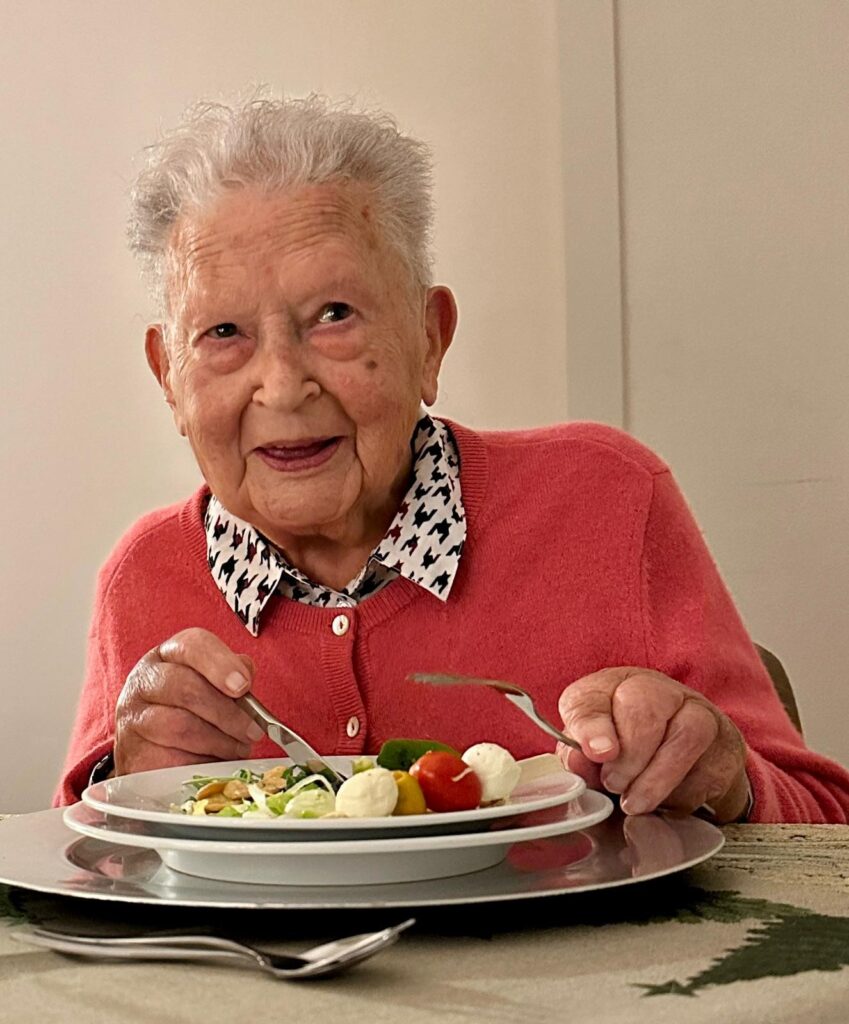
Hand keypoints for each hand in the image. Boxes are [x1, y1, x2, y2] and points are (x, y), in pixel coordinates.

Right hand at [114, 627, 263, 774]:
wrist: (149, 748)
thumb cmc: (191, 710)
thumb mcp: (213, 685)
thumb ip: (233, 675)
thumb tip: (245, 674)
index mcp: (168, 656)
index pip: (192, 646)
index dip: (220, 664)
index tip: (242, 686)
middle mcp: (144, 681)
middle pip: (186, 688)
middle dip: (227, 713)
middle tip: (252, 731)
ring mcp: (133, 718)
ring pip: (180, 726)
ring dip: (218, 741)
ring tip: (237, 749)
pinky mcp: (132, 754)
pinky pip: (171, 760)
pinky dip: (200, 764)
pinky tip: (213, 763)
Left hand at [557, 667, 748, 822]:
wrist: (689, 770)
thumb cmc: (630, 759)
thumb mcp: (596, 759)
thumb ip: (582, 761)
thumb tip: (578, 761)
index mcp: (610, 689)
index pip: (592, 697)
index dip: (590, 725)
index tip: (596, 754)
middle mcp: (656, 690)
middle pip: (644, 704)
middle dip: (628, 753)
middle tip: (615, 785)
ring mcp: (697, 713)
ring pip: (684, 733)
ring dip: (656, 777)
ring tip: (636, 803)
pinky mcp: (725, 746)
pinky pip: (706, 769)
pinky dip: (682, 794)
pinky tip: (667, 803)